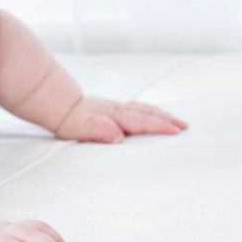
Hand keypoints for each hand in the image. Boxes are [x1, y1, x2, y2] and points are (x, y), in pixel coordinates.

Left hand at [53, 96, 187, 142]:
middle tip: (184, 127)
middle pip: (147, 114)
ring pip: (143, 109)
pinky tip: (150, 115)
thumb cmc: (69, 120)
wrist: (57, 106)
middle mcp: (117, 110)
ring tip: (175, 121)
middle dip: (167, 120)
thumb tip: (117, 135)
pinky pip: (137, 109)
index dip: (160, 127)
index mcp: (113, 116)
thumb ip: (99, 131)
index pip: (141, 122)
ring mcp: (115, 108)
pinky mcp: (111, 109)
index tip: (177, 131)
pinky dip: (149, 112)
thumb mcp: (81, 128)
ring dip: (160, 115)